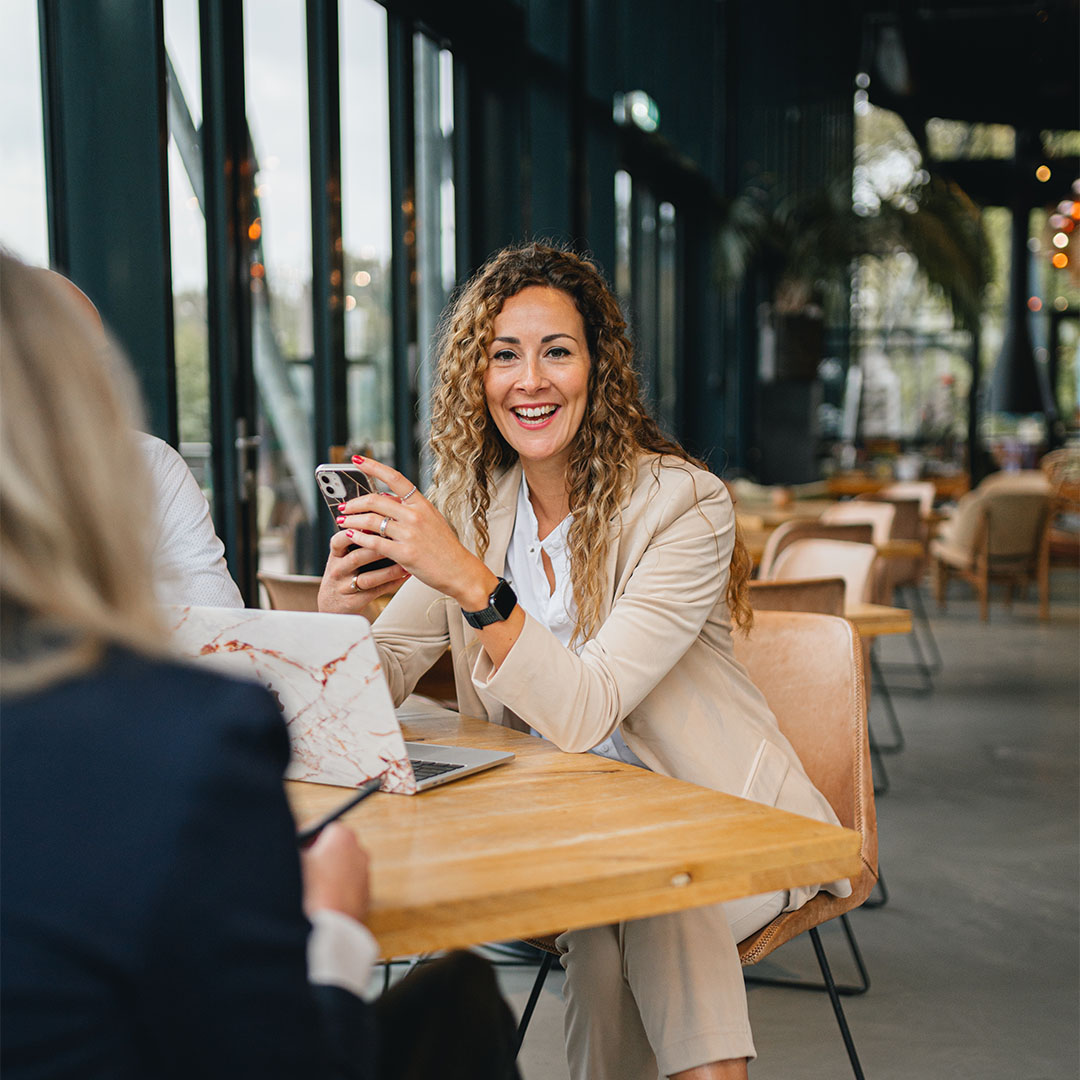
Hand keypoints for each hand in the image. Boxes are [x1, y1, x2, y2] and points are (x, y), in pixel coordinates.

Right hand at [300, 822, 369, 922]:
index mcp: (343, 836)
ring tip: (306, 889)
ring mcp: (364, 876)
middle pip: (332, 846)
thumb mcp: (292, 861)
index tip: (292, 846)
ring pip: (339, 869)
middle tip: (297, 866)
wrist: (326, 931)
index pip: (320, 825)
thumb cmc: (307, 891)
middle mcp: (359, 852)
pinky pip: (346, 889)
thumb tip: (287, 843)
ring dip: (325, 874)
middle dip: (315, 854)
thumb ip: (291, 846)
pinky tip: (318, 903)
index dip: (303, 835)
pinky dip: (334, 892)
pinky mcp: (365, 898)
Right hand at [318, 523, 411, 614]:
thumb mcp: (345, 552)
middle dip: (378, 548)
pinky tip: (405, 574)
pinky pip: (376, 591)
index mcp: (336, 553)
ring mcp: (346, 586)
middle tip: (397, 540)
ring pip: (367, 577)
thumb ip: (360, 535)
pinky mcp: (356, 601)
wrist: (333, 604)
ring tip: (405, 560)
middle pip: (356, 556)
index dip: (358, 531)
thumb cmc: (345, 572)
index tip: (378, 523)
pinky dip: (392, 582)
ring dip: (389, 568)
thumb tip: (383, 511)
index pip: (341, 539)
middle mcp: (338, 569)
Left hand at [335, 456, 495, 610]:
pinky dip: (358, 538)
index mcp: (422, 504)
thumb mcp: (431, 521)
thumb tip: (385, 500)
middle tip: (343, 506)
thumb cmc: (445, 547)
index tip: (357, 459)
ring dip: (351, 520)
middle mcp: (416, 515)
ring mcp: (410, 534)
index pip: (395, 478)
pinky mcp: (405, 553)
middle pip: (376, 500)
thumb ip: (409, 510)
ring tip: (342, 522)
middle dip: (354, 503)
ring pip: (371, 521)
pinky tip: (350, 536)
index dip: (373, 467)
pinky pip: (374, 542)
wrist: (459, 571)